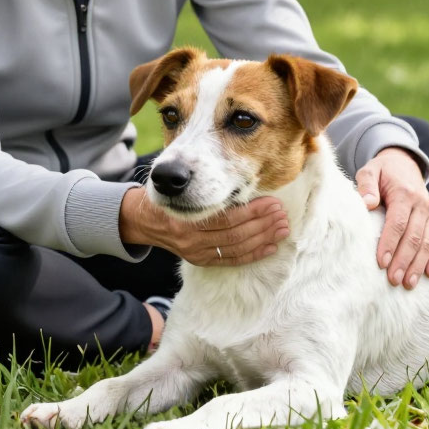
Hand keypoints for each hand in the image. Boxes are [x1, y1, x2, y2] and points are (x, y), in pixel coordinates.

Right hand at [119, 187, 288, 266]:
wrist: (145, 218)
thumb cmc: (167, 192)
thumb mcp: (178, 179)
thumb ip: (200, 177)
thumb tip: (235, 169)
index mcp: (186, 217)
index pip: (227, 218)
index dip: (253, 212)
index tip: (273, 202)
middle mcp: (191, 238)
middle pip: (235, 233)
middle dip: (262, 224)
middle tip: (282, 213)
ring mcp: (196, 251)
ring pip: (236, 247)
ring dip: (263, 238)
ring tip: (282, 227)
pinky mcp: (200, 260)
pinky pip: (231, 260)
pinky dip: (253, 254)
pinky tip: (271, 246)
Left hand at [356, 147, 428, 289]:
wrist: (404, 164)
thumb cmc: (382, 171)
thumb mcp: (370, 171)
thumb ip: (366, 185)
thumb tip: (367, 203)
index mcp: (404, 193)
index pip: (397, 222)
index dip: (389, 243)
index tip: (381, 262)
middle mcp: (422, 204)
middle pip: (414, 237)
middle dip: (404, 260)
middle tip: (393, 280)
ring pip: (427, 242)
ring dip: (418, 264)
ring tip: (408, 284)